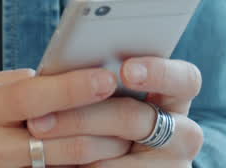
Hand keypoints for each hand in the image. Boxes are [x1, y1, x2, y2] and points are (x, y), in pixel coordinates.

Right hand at [0, 67, 132, 167]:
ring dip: (101, 153)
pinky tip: (102, 162)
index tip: (109, 77)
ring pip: (63, 164)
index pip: (32, 94)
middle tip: (137, 115)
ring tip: (126, 140)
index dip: (73, 87)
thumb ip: (15, 84)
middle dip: (102, 126)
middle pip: (57, 136)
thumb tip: (63, 74)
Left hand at [25, 57, 203, 166]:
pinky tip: (61, 159)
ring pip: (119, 151)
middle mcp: (183, 132)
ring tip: (39, 137)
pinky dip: (86, 165)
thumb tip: (66, 67)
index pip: (185, 79)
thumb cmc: (101, 114)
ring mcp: (171, 163)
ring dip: (74, 144)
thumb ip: (101, 77)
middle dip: (86, 115)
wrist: (99, 158)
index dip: (159, 72)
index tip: (126, 71)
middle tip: (42, 118)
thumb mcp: (109, 94)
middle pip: (138, 118)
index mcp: (175, 95)